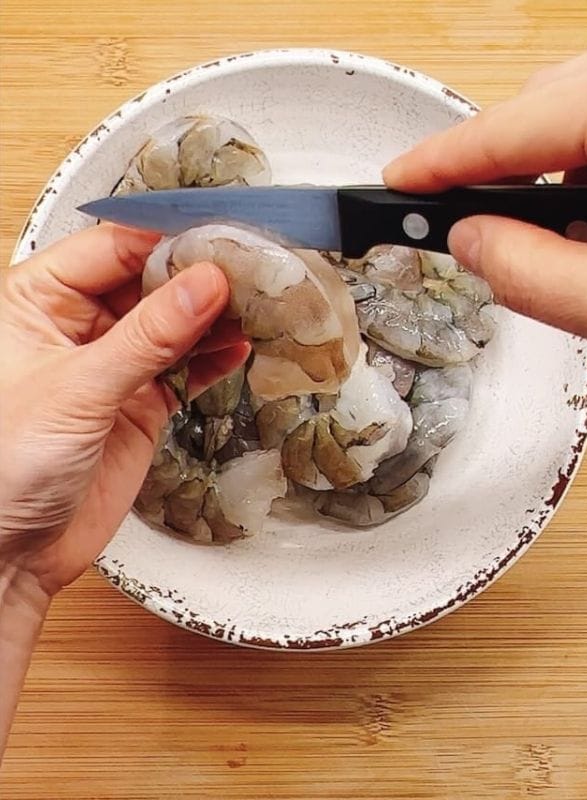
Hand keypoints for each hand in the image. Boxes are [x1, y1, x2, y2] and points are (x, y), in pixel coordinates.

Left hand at [0, 224, 245, 748]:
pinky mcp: (139, 403)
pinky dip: (215, 356)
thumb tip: (205, 283)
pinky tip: (243, 343)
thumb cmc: (4, 469)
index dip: (166, 238)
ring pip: (174, 321)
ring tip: (260, 303)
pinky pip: (186, 365)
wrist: (10, 553)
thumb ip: (149, 336)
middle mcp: (73, 327)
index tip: (220, 236)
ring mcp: (110, 366)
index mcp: (34, 302)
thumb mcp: (79, 390)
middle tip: (251, 269)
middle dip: (199, 274)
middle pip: (149, 279)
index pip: (112, 247)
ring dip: (216, 315)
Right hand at [383, 51, 586, 339]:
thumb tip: (472, 242)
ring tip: (535, 233)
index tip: (398, 184)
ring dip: (543, 164)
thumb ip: (535, 273)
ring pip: (579, 108)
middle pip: (541, 102)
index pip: (509, 128)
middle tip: (448, 211)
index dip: (443, 160)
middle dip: (492, 161)